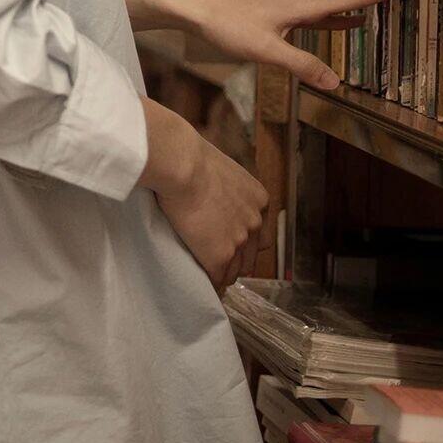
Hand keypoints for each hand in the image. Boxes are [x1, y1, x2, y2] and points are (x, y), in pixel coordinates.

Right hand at [150, 119, 266, 292]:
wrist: (183, 166)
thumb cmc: (193, 158)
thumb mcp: (221, 169)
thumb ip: (226, 188)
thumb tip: (211, 190)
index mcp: (259, 200)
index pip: (260, 232)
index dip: (244, 239)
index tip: (230, 242)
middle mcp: (255, 223)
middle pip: (252, 255)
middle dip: (237, 259)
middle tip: (218, 259)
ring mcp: (239, 242)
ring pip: (236, 271)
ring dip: (223, 273)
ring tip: (207, 275)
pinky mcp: (220, 256)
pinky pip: (216, 279)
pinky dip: (208, 282)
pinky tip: (200, 284)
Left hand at [151, 0, 421, 94]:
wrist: (195, 5)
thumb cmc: (226, 23)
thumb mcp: (265, 49)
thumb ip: (300, 65)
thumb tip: (337, 83)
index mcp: (305, 3)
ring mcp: (294, 5)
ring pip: (340, 0)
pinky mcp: (283, 13)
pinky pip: (324, 13)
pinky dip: (343, 15)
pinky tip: (354, 21)